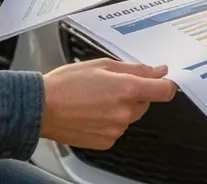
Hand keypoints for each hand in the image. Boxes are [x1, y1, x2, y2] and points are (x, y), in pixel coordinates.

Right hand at [40, 59, 177, 149]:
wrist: (41, 108)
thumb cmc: (66, 84)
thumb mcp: (102, 65)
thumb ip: (135, 68)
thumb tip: (158, 71)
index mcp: (127, 89)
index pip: (165, 91)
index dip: (165, 84)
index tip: (161, 81)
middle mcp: (125, 112)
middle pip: (146, 102)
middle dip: (134, 93)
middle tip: (110, 86)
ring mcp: (116, 129)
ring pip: (130, 116)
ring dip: (120, 108)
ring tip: (95, 99)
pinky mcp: (107, 142)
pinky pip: (117, 129)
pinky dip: (109, 121)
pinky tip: (91, 112)